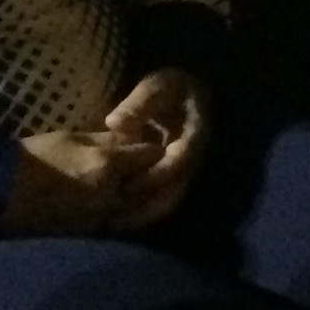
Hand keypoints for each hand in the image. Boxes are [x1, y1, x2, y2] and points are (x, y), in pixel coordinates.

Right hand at [4, 127, 164, 234]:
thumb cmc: (31, 160)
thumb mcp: (71, 138)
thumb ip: (107, 140)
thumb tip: (134, 136)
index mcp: (107, 166)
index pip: (152, 154)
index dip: (153, 147)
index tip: (148, 143)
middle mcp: (112, 197)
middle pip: (153, 184)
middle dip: (155, 173)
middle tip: (150, 165)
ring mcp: (102, 221)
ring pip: (140, 209)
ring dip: (144, 197)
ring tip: (136, 185)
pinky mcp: (90, 236)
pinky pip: (120, 225)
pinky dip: (126, 215)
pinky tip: (119, 205)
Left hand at [99, 66, 210, 227]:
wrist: (189, 96)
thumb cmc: (174, 89)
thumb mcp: (160, 86)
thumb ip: (140, 103)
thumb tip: (114, 124)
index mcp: (195, 134)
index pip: (178, 161)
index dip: (155, 175)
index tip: (128, 186)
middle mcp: (195, 158)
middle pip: (175, 189)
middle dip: (147, 204)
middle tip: (117, 217)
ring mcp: (186, 170)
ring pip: (169, 199)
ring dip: (144, 213)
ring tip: (114, 223)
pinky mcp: (175, 178)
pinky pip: (161, 199)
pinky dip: (142, 210)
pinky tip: (118, 218)